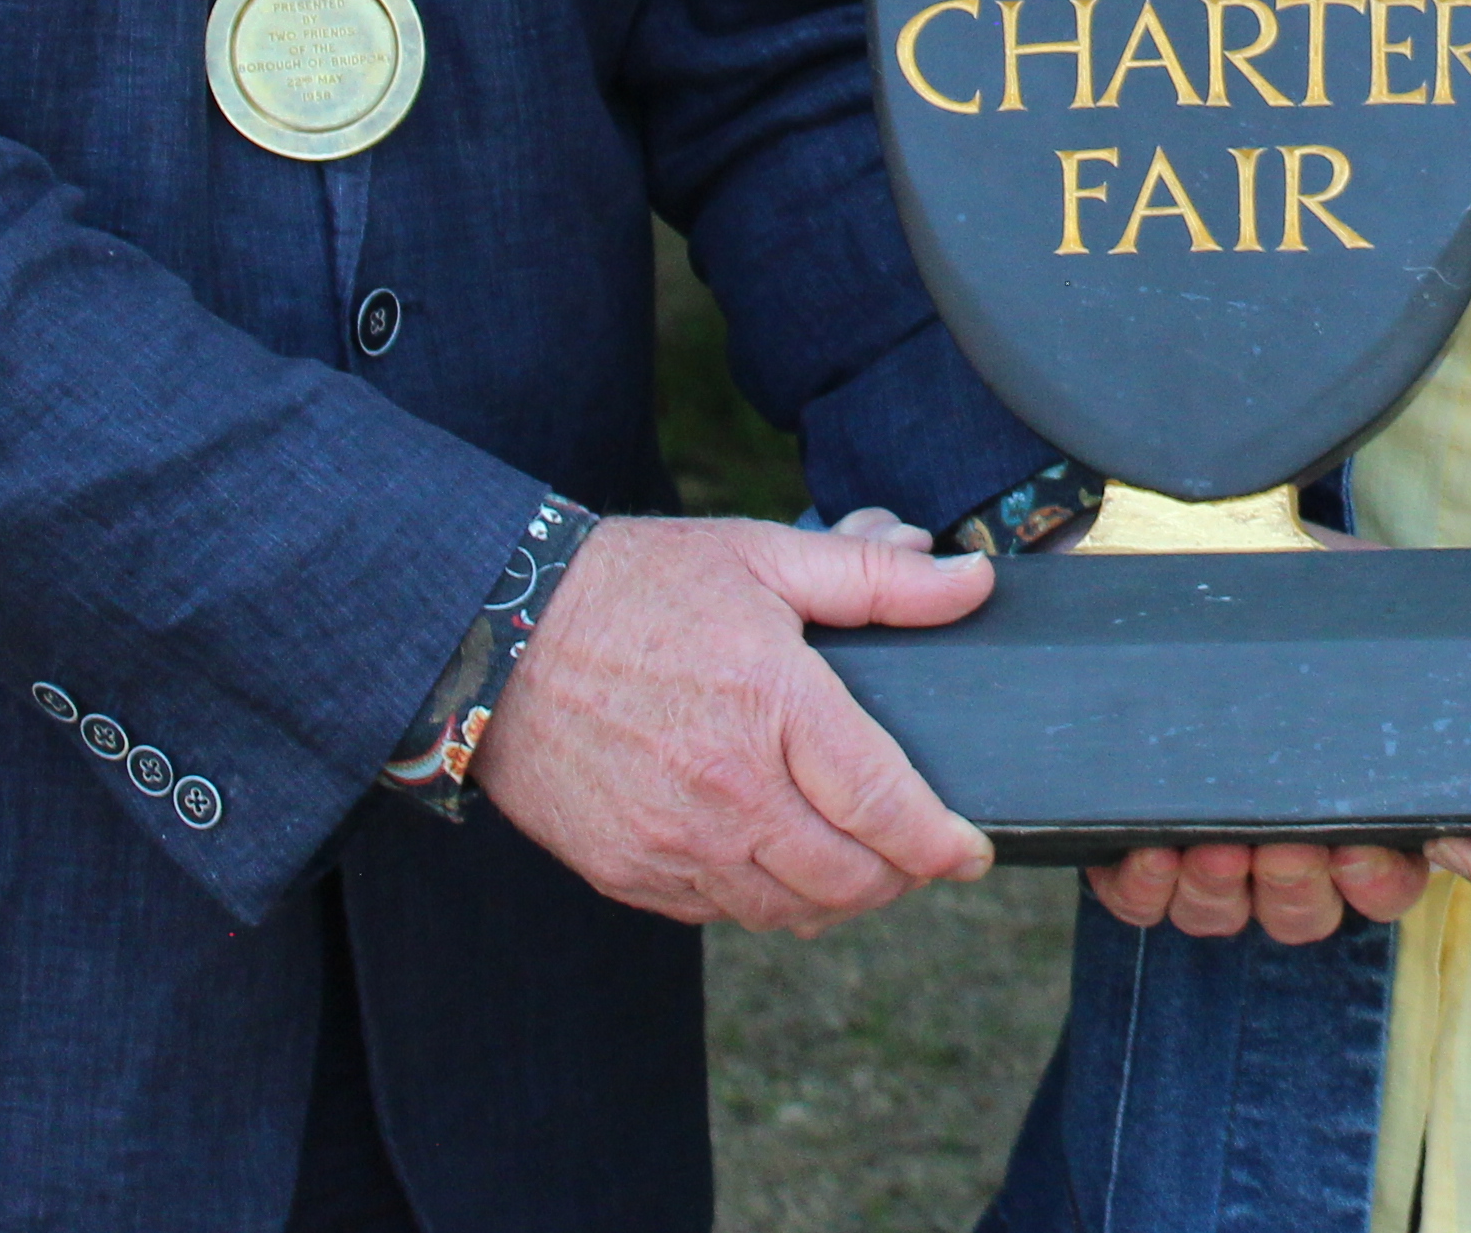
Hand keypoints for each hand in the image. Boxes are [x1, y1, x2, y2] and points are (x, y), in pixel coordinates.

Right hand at [471, 513, 995, 935]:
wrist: (497, 638)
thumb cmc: (635, 588)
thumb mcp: (764, 557)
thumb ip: (876, 578)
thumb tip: (969, 583)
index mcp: (774, 708)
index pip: (887, 808)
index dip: (945, 844)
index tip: (973, 852)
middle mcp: (727, 792)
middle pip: (849, 879)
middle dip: (902, 876)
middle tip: (919, 852)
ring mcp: (673, 844)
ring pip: (788, 911)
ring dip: (837, 899)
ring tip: (859, 863)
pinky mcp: (628, 872)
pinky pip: (720, 914)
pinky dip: (764, 900)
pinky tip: (776, 861)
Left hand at [1062, 511, 1429, 942]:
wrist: (1182, 542)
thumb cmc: (1277, 582)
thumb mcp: (1346, 607)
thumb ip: (1395, 643)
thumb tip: (1453, 656)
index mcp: (1343, 802)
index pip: (1382, 880)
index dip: (1377, 882)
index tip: (1356, 849)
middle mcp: (1277, 845)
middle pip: (1301, 912)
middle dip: (1294, 886)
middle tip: (1282, 843)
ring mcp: (1203, 854)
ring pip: (1221, 915)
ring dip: (1219, 890)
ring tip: (1211, 843)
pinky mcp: (1130, 846)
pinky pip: (1139, 900)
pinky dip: (1144, 885)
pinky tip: (1148, 844)